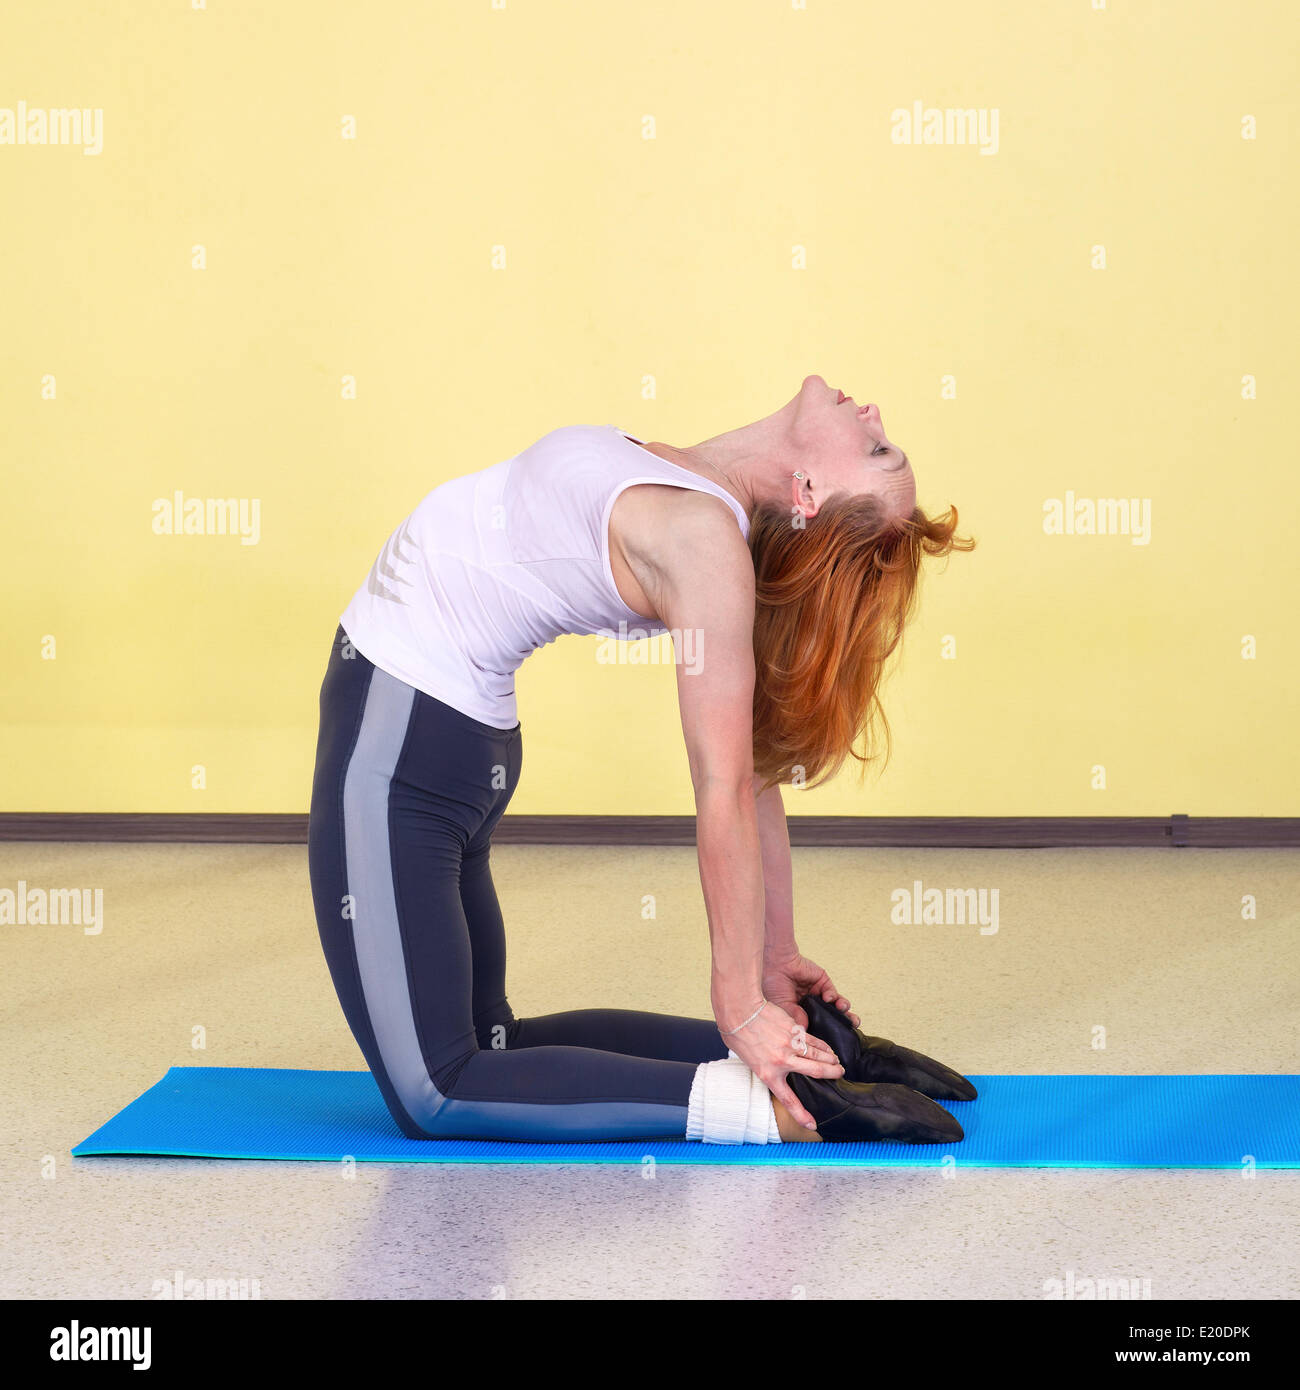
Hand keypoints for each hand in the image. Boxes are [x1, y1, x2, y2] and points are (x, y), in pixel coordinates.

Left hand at [715, 997, 844, 1131]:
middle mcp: (783, 1062)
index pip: (788, 1100)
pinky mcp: (794, 1030)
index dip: (801, 1114)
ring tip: (837, 1062)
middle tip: (840, 1074)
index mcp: (769, 1074)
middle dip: (832, 1074)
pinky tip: (828, 1048)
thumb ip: (766, 1066)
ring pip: (818, 1054)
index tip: (812, 1124)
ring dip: (831, 1059)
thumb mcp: (749, 1060)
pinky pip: (813, 1040)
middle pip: (815, 1071)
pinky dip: (823, 1045)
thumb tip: (775, 1066)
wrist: (740, 1011)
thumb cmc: (738, 1034)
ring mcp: (790, 1045)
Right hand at [762, 951, 859, 1029]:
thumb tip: (807, 1034)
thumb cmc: (773, 984)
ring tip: (843, 1011)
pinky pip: (833, 993)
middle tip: (852, 1027)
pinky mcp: (823, 983)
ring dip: (843, 1011)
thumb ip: (796, 1018)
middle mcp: (811, 1005)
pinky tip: (827, 997)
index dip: (826, 1033)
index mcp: (801, 1013)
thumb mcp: (783, 1007)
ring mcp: (818, 994)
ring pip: (836, 1006)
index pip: (817, 1026)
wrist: (776, 964)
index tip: (835, 1041)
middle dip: (842, 1023)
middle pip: (831, 1017)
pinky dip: (833, 997)